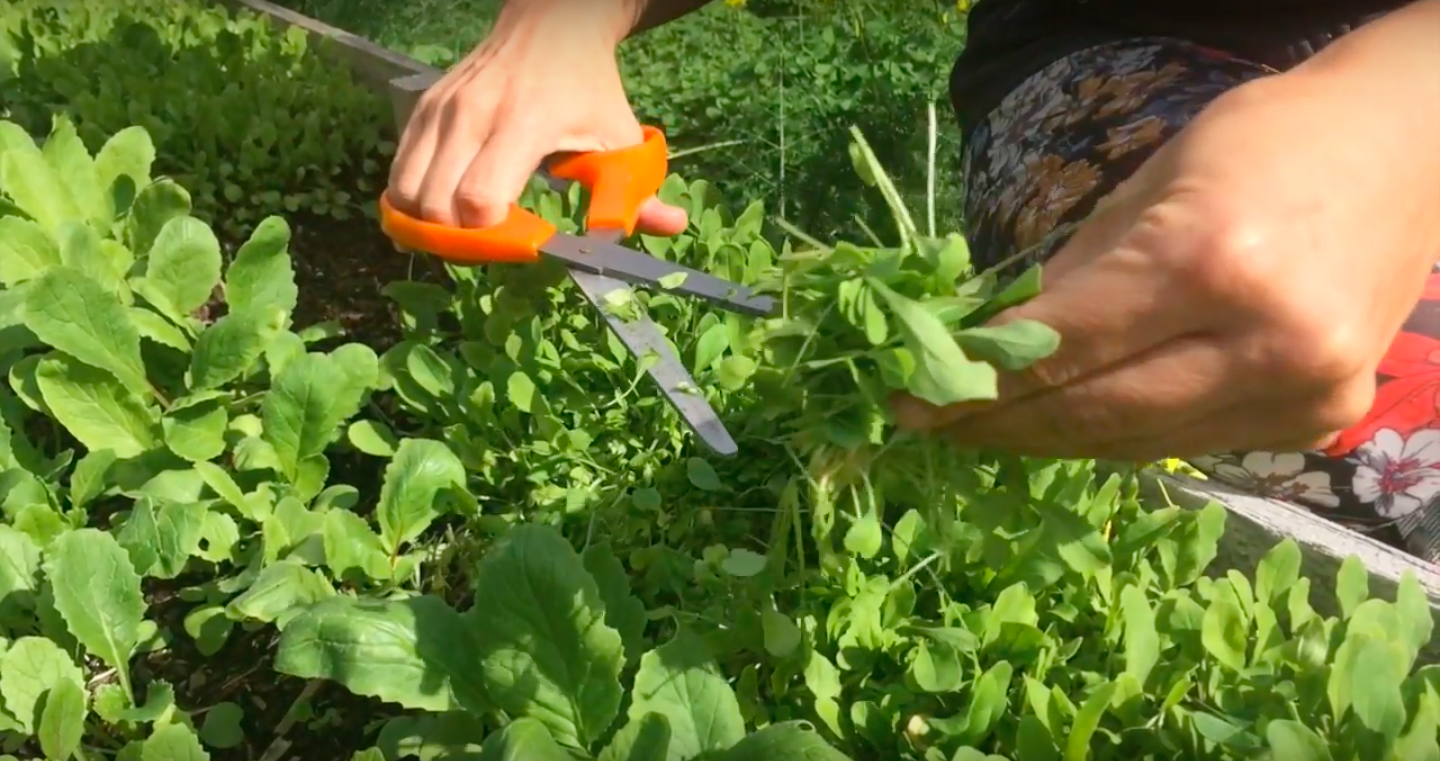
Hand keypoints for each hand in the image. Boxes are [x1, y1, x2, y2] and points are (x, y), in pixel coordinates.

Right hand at [386, 6, 686, 233]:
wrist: (551, 25)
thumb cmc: (590, 89)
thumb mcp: (621, 136)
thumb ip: (638, 188)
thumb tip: (673, 226)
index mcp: (523, 123)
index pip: (481, 200)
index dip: (495, 239)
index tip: (524, 245)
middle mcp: (472, 114)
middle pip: (435, 204)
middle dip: (459, 242)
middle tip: (493, 245)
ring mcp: (440, 110)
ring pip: (406, 192)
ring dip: (429, 225)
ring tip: (465, 233)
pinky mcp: (422, 110)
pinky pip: (399, 172)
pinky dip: (413, 201)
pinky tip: (445, 208)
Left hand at [892, 72, 1439, 460]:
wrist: (1411, 149)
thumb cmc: (1266, 142)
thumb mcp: (1148, 185)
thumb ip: (1072, 276)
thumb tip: (989, 344)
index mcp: (1213, 260)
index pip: (1062, 348)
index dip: (975, 382)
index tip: (906, 399)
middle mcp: (1267, 342)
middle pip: (1094, 413)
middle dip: (999, 424)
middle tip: (930, 425)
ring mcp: (1304, 393)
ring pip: (1137, 442)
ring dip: (1051, 438)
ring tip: (984, 428)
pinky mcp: (1320, 420)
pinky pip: (1188, 441)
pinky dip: (1120, 433)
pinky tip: (1068, 422)